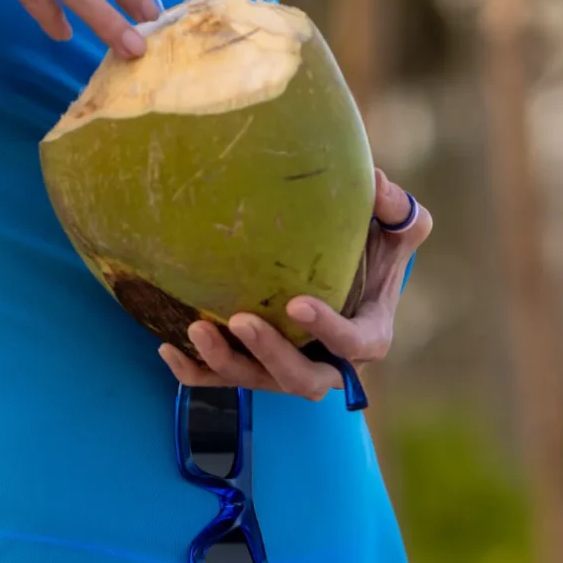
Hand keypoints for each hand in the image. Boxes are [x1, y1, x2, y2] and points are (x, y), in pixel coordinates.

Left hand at [159, 170, 433, 400]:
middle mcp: (328, 363)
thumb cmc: (373, 251)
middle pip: (301, 379)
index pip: (354, 344)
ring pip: (257, 382)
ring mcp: (288, 370)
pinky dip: (195, 372)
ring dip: (225, 362)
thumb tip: (373, 180)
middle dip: (270, 355)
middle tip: (240, 320)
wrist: (347, 278)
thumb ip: (395, 209)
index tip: (297, 303)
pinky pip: (222, 381)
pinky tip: (167, 348)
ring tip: (195, 329)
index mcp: (368, 335)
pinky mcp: (257, 369)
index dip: (328, 330)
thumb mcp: (394, 231)